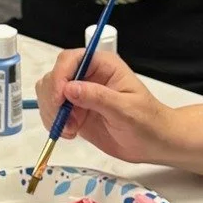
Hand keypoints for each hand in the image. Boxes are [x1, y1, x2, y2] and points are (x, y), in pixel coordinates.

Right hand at [34, 46, 179, 166]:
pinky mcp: (75, 113)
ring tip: (71, 129)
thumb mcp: (126, 109)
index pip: (71, 59)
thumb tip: (69, 88)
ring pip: (49, 94)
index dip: (60, 76)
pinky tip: (70, 133)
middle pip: (55, 76)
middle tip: (64, 120)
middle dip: (53, 98)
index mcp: (103, 66)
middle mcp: (88, 76)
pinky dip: (54, 123)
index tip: (60, 98)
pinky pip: (53, 112)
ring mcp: (79, 95)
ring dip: (52, 112)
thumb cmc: (148, 121)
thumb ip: (98, 97)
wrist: (153, 143)